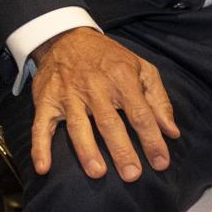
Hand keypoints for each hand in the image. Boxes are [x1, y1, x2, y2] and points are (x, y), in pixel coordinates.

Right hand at [29, 28, 178, 180]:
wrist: (66, 37)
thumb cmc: (109, 58)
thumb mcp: (140, 68)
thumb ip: (158, 100)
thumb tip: (171, 132)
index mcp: (121, 78)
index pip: (140, 113)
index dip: (152, 139)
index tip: (161, 163)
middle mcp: (94, 86)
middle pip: (109, 122)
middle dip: (121, 150)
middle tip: (132, 175)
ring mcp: (68, 94)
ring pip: (78, 125)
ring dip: (87, 150)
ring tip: (97, 173)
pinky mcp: (47, 100)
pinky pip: (41, 125)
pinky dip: (40, 147)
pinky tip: (44, 168)